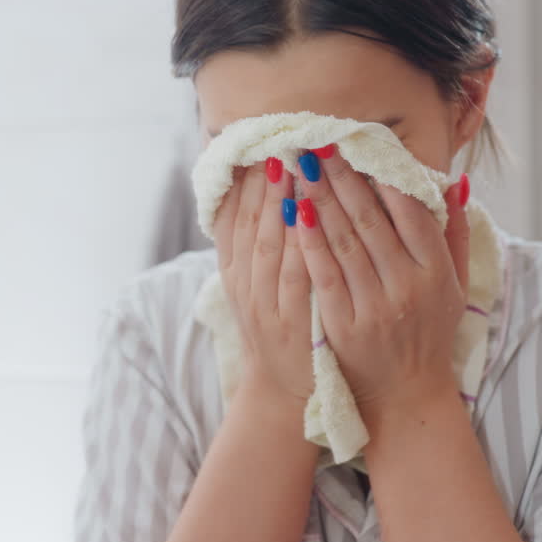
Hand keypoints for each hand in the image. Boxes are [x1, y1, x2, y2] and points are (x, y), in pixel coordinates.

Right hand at [213, 158, 314, 410]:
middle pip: (250, 227)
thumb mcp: (258, 289)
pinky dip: (301, 245)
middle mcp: (245, 288)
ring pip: (269, 247)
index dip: (242, 186)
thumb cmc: (279, 333)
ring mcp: (267, 307)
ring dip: (279, 206)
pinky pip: (296, 277)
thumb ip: (257, 247)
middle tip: (278, 147)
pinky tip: (309, 217)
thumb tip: (260, 197)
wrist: (284, 394)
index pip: (232, 222)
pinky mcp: (292, 324)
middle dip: (263, 186)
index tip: (255, 151)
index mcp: (235, 276)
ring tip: (293, 169)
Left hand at [292, 145, 470, 425]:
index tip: (359, 146)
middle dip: (341, 178)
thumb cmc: (430, 331)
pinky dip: (308, 240)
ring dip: (319, 199)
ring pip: (342, 242)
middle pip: (369, 220)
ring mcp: (374, 307)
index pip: (408, 212)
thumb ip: (455, 233)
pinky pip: (323, 273)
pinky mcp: (343, 325)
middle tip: (318, 144)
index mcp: (436, 272)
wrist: (405, 395)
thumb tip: (454, 181)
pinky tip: (294, 212)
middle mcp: (407, 287)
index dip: (382, 176)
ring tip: (301, 166)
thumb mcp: (457, 285)